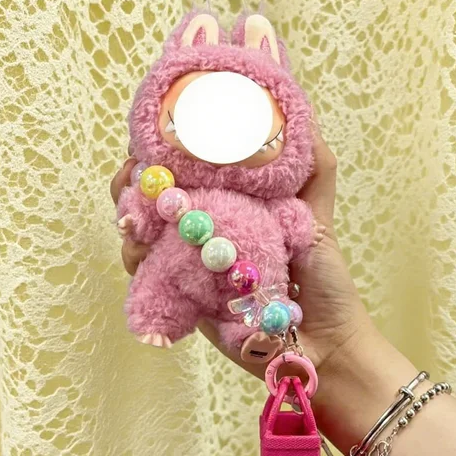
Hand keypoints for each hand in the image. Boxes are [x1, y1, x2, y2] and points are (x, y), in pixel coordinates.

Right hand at [110, 131, 408, 450]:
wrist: (324, 344)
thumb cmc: (327, 280)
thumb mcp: (319, 216)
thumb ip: (314, 168)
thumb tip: (303, 112)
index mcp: (235, 207)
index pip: (187, 174)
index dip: (160, 155)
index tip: (147, 143)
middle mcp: (210, 233)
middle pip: (154, 203)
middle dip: (131, 187)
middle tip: (130, 183)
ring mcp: (194, 266)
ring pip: (143, 238)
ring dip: (129, 225)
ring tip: (135, 224)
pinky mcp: (187, 298)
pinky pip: (149, 278)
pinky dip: (136, 262)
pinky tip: (140, 255)